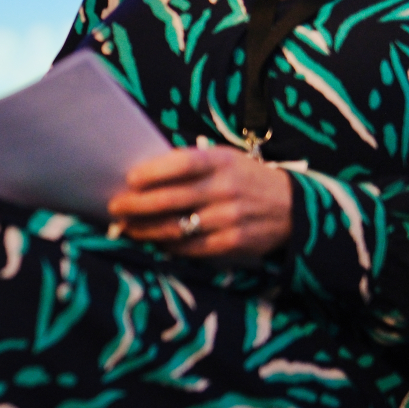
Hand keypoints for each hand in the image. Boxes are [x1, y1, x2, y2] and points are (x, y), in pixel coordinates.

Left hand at [108, 146, 293, 260]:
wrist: (293, 207)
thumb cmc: (244, 179)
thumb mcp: (226, 160)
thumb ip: (191, 165)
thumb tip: (142, 175)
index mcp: (222, 161)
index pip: (183, 164)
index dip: (153, 172)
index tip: (130, 179)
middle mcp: (226, 189)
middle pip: (171, 199)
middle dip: (136, 205)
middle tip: (115, 207)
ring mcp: (230, 218)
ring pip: (176, 227)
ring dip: (145, 229)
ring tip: (127, 227)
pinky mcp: (233, 243)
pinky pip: (191, 248)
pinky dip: (168, 245)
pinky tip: (154, 241)